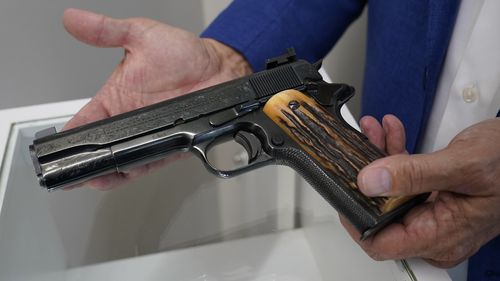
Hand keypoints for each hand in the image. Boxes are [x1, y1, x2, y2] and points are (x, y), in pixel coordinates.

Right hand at [61, 9, 251, 188]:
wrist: (219, 68)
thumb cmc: (185, 53)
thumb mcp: (141, 35)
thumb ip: (107, 31)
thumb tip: (74, 19)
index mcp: (117, 97)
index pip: (86, 120)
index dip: (71, 136)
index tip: (58, 147)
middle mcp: (131, 120)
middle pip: (101, 147)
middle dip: (85, 161)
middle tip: (71, 170)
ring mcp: (150, 135)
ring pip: (120, 160)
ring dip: (105, 171)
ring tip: (91, 177)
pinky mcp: (169, 145)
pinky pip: (147, 163)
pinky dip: (132, 172)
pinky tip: (119, 176)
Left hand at [341, 115, 499, 266]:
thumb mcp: (461, 165)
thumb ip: (414, 174)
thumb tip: (370, 182)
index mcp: (441, 235)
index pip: (381, 244)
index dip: (356, 219)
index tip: (344, 189)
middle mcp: (435, 231)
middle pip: (381, 213)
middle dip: (367, 176)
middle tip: (360, 147)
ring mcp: (434, 214)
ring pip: (391, 193)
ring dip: (380, 159)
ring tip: (376, 132)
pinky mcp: (434, 197)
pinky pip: (405, 181)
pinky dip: (396, 157)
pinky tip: (391, 135)